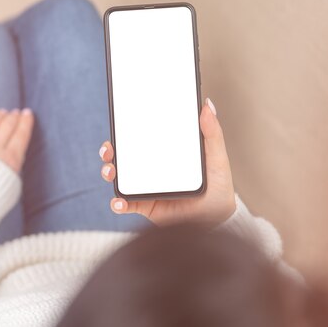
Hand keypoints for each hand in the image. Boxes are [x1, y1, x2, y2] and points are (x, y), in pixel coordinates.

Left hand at [0, 106, 33, 172]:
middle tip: (16, 112)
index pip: (21, 135)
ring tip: (2, 112)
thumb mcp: (13, 188)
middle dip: (13, 117)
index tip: (28, 113)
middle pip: (7, 126)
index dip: (26, 122)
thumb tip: (13, 160)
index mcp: (11, 159)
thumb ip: (14, 170)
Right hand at [99, 98, 235, 226]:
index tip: (119, 124)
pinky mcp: (145, 207)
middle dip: (110, 151)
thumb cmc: (219, 189)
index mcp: (166, 154)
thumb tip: (207, 105)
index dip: (127, 131)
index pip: (142, 138)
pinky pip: (125, 204)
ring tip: (110, 171)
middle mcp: (152, 170)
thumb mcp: (217, 158)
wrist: (217, 221)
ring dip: (109, 172)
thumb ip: (212, 134)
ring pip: (120, 177)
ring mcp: (146, 188)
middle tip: (108, 149)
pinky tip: (119, 201)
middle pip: (124, 156)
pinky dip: (117, 202)